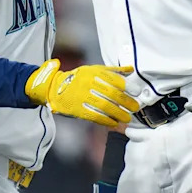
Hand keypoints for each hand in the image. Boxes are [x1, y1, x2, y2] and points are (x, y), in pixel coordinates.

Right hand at [25, 59, 139, 126]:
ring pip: (104, 106)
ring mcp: (82, 96)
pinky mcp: (77, 108)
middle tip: (135, 108)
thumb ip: (112, 70)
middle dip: (126, 102)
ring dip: (118, 113)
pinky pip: (94, 115)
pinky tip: (113, 123)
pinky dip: (106, 120)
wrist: (54, 87)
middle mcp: (88, 83)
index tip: (137, 93)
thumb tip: (131, 70)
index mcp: (93, 72)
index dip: (127, 87)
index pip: (114, 79)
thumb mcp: (93, 69)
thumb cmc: (78, 78)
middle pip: (111, 94)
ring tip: (127, 118)